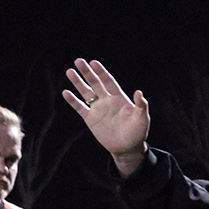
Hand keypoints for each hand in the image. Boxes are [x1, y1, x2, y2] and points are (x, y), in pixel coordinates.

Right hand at [62, 59, 150, 176]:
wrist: (127, 148)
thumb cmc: (138, 132)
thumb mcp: (142, 118)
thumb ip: (141, 105)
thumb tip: (139, 92)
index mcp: (119, 98)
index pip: (108, 82)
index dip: (101, 72)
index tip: (94, 62)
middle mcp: (107, 101)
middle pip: (95, 83)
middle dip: (87, 73)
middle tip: (78, 61)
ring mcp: (98, 109)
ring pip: (86, 93)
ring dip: (78, 83)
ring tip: (69, 71)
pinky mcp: (91, 119)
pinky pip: (80, 108)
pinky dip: (73, 101)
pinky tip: (66, 92)